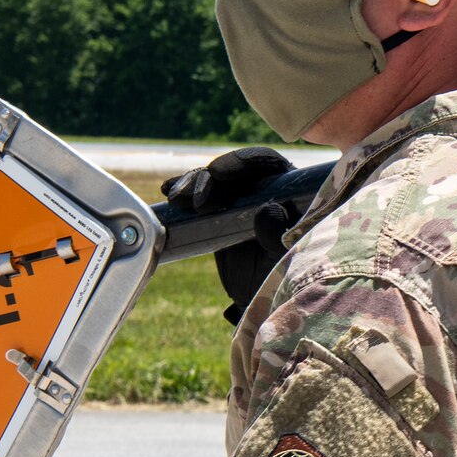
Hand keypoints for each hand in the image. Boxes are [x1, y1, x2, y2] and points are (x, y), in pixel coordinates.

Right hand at [162, 146, 297, 323]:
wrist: (257, 294)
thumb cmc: (279, 276)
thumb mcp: (283, 259)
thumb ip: (280, 237)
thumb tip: (268, 210)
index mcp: (288, 191)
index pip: (267, 164)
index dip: (242, 162)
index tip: (218, 173)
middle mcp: (263, 188)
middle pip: (235, 170)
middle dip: (210, 179)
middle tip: (194, 201)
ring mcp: (238, 198)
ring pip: (213, 179)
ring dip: (192, 184)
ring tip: (177, 199)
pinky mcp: (217, 210)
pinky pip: (198, 194)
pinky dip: (183, 190)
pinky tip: (168, 191)